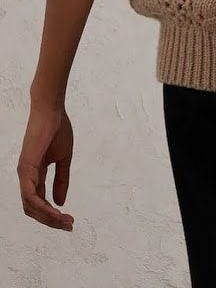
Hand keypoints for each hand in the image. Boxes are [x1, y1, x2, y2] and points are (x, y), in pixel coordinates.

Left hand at [17, 102, 74, 230]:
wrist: (52, 112)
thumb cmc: (57, 131)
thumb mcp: (63, 159)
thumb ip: (61, 180)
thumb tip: (61, 203)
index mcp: (34, 175)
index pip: (39, 203)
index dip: (53, 215)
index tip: (69, 221)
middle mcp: (26, 178)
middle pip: (33, 210)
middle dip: (51, 221)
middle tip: (69, 225)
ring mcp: (24, 174)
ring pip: (30, 206)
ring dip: (47, 217)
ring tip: (64, 220)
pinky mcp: (26, 168)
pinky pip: (30, 195)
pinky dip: (41, 206)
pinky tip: (54, 210)